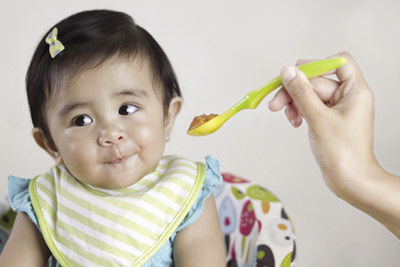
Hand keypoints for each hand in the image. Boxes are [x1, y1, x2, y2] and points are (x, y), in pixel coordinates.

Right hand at [268, 52, 376, 197]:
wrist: (349, 180)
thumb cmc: (344, 153)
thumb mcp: (318, 118)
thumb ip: (301, 92)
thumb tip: (288, 71)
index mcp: (355, 91)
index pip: (339, 63)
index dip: (318, 64)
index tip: (296, 73)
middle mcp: (348, 97)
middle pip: (316, 81)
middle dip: (295, 91)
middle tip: (275, 103)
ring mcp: (337, 109)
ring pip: (310, 95)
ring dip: (294, 103)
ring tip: (286, 116)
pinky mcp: (328, 120)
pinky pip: (310, 107)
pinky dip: (299, 112)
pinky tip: (294, 122)